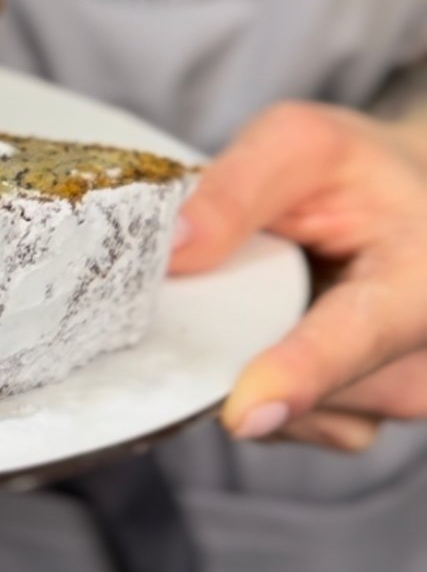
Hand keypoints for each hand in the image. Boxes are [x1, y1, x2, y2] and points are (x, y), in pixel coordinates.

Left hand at [171, 102, 426, 451]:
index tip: (244, 412)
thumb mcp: (301, 144)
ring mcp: (400, 397)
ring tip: (260, 295)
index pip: (358, 335)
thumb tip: (171, 250)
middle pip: (313, 387)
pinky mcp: (364, 418)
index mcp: (424, 277)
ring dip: (250, 366)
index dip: (299, 374)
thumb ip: (237, 190)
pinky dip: (257, 384)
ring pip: (296, 417)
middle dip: (244, 352)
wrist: (410, 204)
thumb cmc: (357, 172)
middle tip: (210, 290)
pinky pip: (290, 427)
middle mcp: (425, 355)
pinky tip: (265, 330)